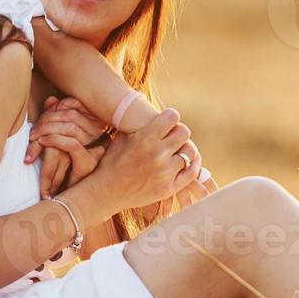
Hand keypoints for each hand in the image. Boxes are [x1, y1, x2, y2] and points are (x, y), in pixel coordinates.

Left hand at [25, 96, 107, 195]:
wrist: (72, 201)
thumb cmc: (64, 169)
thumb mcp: (57, 139)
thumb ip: (55, 117)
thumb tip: (50, 99)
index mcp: (91, 125)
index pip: (74, 105)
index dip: (53, 109)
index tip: (38, 119)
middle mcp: (95, 135)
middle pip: (70, 115)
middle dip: (46, 120)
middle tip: (31, 132)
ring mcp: (93, 148)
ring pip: (69, 128)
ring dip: (46, 131)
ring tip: (32, 140)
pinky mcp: (88, 162)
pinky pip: (71, 144)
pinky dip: (53, 141)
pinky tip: (40, 144)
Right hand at [70, 108, 200, 222]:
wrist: (106, 192)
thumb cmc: (112, 162)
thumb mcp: (121, 137)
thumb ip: (138, 123)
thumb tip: (148, 105)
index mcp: (145, 138)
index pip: (172, 117)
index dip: (170, 117)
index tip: (168, 122)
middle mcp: (157, 154)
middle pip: (184, 132)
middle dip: (179, 132)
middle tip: (174, 136)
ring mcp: (165, 172)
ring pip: (190, 151)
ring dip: (185, 149)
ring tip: (179, 150)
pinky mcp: (169, 188)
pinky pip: (192, 172)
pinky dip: (192, 165)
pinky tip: (187, 162)